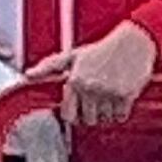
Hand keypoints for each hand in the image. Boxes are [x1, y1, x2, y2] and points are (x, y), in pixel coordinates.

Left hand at [26, 21, 159, 126]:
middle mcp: (90, 87)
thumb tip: (27, 75)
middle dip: (91, 113)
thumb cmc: (104, 49)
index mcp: (75, 79)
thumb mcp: (73, 56)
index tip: (79, 108)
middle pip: (87, 120)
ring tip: (108, 95)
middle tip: (96, 100)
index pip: (68, 114)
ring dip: (107, 112)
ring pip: (104, 119)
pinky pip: (120, 116)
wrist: (134, 42)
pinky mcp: (125, 96)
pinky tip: (119, 96)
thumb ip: (49, 66)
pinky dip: (120, 111)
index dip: (73, 114)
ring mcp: (108, 93)